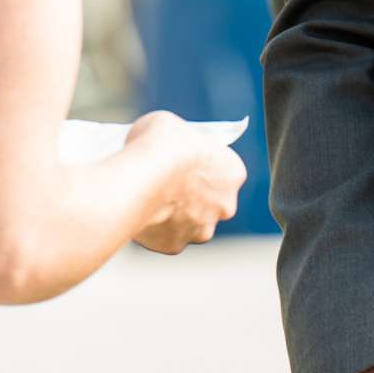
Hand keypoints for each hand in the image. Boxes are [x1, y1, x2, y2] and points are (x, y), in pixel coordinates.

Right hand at [124, 111, 245, 252]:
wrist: (139, 177)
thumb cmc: (160, 145)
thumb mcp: (173, 126)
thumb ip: (180, 142)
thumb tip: (170, 147)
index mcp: (233, 172)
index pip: (224, 170)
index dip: (203, 167)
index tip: (186, 164)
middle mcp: (225, 206)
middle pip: (211, 202)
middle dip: (193, 197)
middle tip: (167, 185)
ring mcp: (201, 229)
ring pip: (190, 224)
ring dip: (176, 217)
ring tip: (150, 202)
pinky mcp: (174, 246)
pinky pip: (165, 238)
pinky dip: (155, 230)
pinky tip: (140, 215)